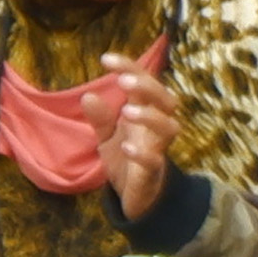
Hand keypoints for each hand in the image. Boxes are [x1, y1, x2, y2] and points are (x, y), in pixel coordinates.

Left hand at [78, 54, 179, 221]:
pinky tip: (126, 147)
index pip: (145, 83)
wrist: (137, 197)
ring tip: (126, 110)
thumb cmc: (126, 159)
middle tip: (123, 81)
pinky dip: (142, 153)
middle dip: (148, 87)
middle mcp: (156, 127)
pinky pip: (154, 161)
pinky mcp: (153, 173)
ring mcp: (157, 149)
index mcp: (145, 112)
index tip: (106, 59)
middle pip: (166, 100)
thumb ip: (100, 118)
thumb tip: (88, 95)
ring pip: (170, 128)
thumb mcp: (107, 137)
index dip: (129, 68)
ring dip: (150, 116)